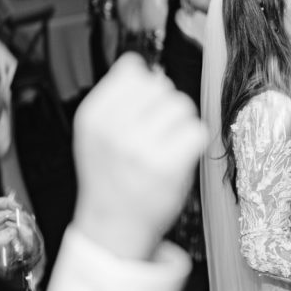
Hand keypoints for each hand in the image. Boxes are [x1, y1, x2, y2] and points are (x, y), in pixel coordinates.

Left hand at [0, 197, 18, 287]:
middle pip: (4, 213)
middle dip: (16, 217)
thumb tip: (13, 231)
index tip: (19, 208)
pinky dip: (15, 235)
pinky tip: (19, 241)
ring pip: (7, 223)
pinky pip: (7, 233)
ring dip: (17, 227)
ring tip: (26, 233)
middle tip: (26, 223)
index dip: (8, 203)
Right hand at [72, 53, 207, 260]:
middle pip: (162, 86)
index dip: (144, 89)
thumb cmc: (110, 176)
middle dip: (164, 106)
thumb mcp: (94, 132)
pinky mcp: (168, 166)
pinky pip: (197, 131)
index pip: (133, 69)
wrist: (114, 226)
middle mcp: (113, 129)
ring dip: (181, 123)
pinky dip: (194, 143)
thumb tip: (140, 64)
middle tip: (154, 135)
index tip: (140, 112)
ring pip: (182, 106)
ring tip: (166, 146)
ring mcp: (140, 148)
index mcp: (93, 116)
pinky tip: (178, 157)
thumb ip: (113, 94)